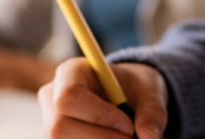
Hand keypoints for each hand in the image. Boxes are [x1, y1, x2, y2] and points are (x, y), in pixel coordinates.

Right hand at [39, 58, 168, 138]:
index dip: (98, 115)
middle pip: (59, 127)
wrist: (127, 97)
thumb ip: (152, 112)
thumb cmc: (134, 87)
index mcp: (70, 73)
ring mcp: (52, 123)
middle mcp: (53, 98)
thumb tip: (151, 137)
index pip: (69, 97)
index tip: (128, 125)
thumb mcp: (149, 90)